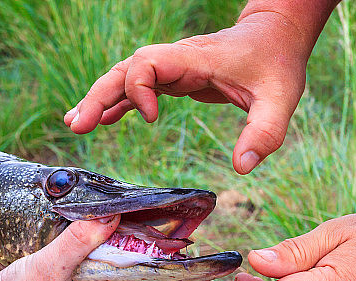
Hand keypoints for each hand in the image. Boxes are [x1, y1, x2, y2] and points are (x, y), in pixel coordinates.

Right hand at [0, 215, 204, 280]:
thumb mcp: (48, 271)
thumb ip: (78, 243)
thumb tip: (110, 216)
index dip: (180, 279)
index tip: (206, 265)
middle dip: (159, 260)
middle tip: (181, 235)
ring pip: (119, 279)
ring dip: (133, 256)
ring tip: (152, 231)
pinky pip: (98, 276)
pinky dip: (109, 257)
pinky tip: (109, 239)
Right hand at [63, 11, 312, 173]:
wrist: (275, 37)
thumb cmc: (276, 64)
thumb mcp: (280, 99)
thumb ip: (265, 133)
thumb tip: (242, 168)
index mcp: (194, 59)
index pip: (147, 62)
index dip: (139, 89)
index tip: (152, 119)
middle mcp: (176, 60)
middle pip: (124, 70)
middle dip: (99, 96)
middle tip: (77, 126)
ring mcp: (172, 69)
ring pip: (125, 78)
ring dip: (100, 100)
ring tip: (75, 124)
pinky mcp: (174, 78)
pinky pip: (137, 89)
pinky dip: (117, 104)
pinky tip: (101, 121)